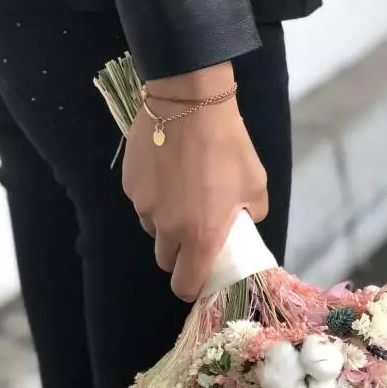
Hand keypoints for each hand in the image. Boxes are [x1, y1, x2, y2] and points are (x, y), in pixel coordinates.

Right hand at [121, 63, 268, 301]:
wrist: (190, 101)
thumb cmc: (228, 145)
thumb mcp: (255, 185)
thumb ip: (251, 214)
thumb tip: (243, 222)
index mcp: (201, 237)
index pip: (185, 285)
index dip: (191, 286)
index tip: (197, 277)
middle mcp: (169, 229)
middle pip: (166, 260)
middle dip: (178, 254)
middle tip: (192, 231)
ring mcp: (144, 207)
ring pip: (152, 230)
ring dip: (165, 223)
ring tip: (180, 194)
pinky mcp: (130, 185)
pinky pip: (141, 202)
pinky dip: (153, 196)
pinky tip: (166, 173)